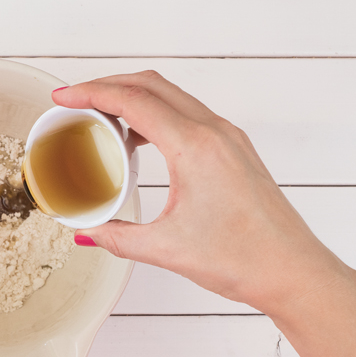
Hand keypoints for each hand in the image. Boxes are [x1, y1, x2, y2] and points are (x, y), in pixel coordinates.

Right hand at [53, 71, 349, 315]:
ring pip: (171, 96)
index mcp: (195, 147)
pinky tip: (137, 141)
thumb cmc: (244, 258)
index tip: (62, 98)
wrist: (293, 271)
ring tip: (99, 118)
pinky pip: (187, 114)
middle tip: (73, 101)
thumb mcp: (167, 249)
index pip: (133, 101)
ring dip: (132, 97)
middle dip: (106, 86)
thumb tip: (85, 233)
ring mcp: (228, 138)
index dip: (90, 94)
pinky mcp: (234, 149)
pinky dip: (156, 114)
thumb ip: (118, 237)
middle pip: (151, 85)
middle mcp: (214, 132)